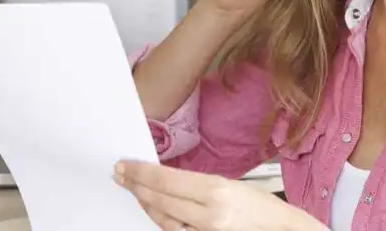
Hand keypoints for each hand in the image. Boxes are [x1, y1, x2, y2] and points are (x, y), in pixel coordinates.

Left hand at [114, 161, 323, 230]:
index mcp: (216, 192)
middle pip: (159, 200)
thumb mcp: (232, 186)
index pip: (165, 181)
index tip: (125, 166)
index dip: (140, 173)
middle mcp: (208, 215)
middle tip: (120, 175)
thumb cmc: (264, 210)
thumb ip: (199, 185)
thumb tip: (168, 181)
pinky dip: (162, 220)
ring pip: (162, 220)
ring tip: (135, 190)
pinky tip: (155, 210)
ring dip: (145, 204)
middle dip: (136, 187)